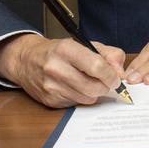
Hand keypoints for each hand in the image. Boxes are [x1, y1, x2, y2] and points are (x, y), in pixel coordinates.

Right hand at [0, 33, 127, 108]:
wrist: (27, 61)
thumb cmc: (60, 51)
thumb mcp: (86, 44)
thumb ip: (109, 54)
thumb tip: (121, 73)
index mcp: (66, 49)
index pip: (97, 66)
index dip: (111, 75)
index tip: (117, 78)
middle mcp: (56, 68)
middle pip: (93, 87)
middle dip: (106, 87)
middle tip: (107, 82)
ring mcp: (51, 86)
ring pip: (87, 98)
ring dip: (95, 93)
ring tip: (91, 82)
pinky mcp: (49, 101)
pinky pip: (76, 104)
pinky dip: (82, 97)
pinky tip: (77, 87)